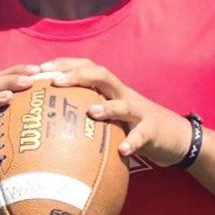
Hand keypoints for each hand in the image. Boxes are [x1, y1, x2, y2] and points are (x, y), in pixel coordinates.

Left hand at [38, 58, 192, 166]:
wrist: (174, 136)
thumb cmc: (133, 126)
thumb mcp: (110, 115)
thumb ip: (87, 112)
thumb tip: (50, 121)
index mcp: (110, 90)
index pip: (86, 67)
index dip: (64, 64)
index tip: (39, 69)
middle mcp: (123, 94)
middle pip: (101, 75)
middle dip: (78, 75)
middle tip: (55, 82)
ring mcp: (139, 111)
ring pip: (123, 103)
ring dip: (107, 107)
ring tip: (90, 113)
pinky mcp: (152, 130)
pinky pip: (142, 135)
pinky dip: (133, 142)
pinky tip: (123, 150)